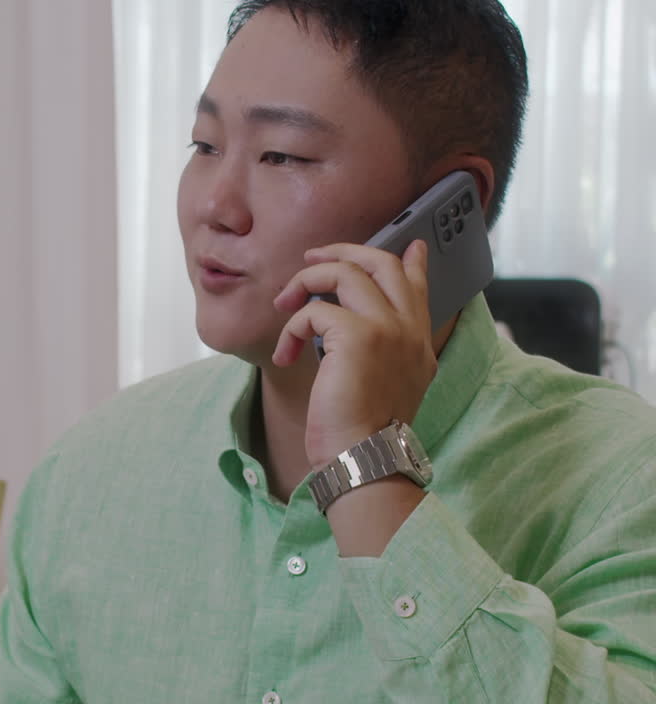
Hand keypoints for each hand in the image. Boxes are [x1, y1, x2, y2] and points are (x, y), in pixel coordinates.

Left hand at [273, 239, 436, 467]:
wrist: (365, 458)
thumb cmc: (364, 434)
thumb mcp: (387, 387)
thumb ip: (382, 352)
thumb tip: (354, 327)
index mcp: (418, 342)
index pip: (417, 285)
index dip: (411, 260)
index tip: (412, 245)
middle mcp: (408, 329)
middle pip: (380, 262)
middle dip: (342, 252)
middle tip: (313, 258)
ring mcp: (386, 328)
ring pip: (343, 273)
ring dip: (306, 282)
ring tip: (285, 304)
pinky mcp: (356, 335)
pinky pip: (313, 311)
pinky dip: (292, 328)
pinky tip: (286, 355)